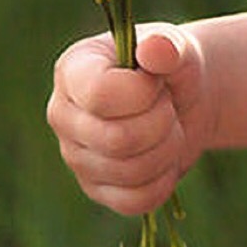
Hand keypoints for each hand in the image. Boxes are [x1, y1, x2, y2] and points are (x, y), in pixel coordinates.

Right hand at [46, 24, 209, 216]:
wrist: (184, 100)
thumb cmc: (171, 66)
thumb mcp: (175, 47)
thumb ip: (167, 45)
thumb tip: (154, 48)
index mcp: (73, 72)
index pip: (100, 95)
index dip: (143, 93)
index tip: (157, 81)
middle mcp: (63, 115)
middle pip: (117, 139)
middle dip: (161, 123)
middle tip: (167, 106)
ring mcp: (75, 156)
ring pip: (129, 172)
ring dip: (167, 150)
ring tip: (168, 127)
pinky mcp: (94, 189)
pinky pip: (133, 201)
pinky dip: (163, 181)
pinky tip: (164, 158)